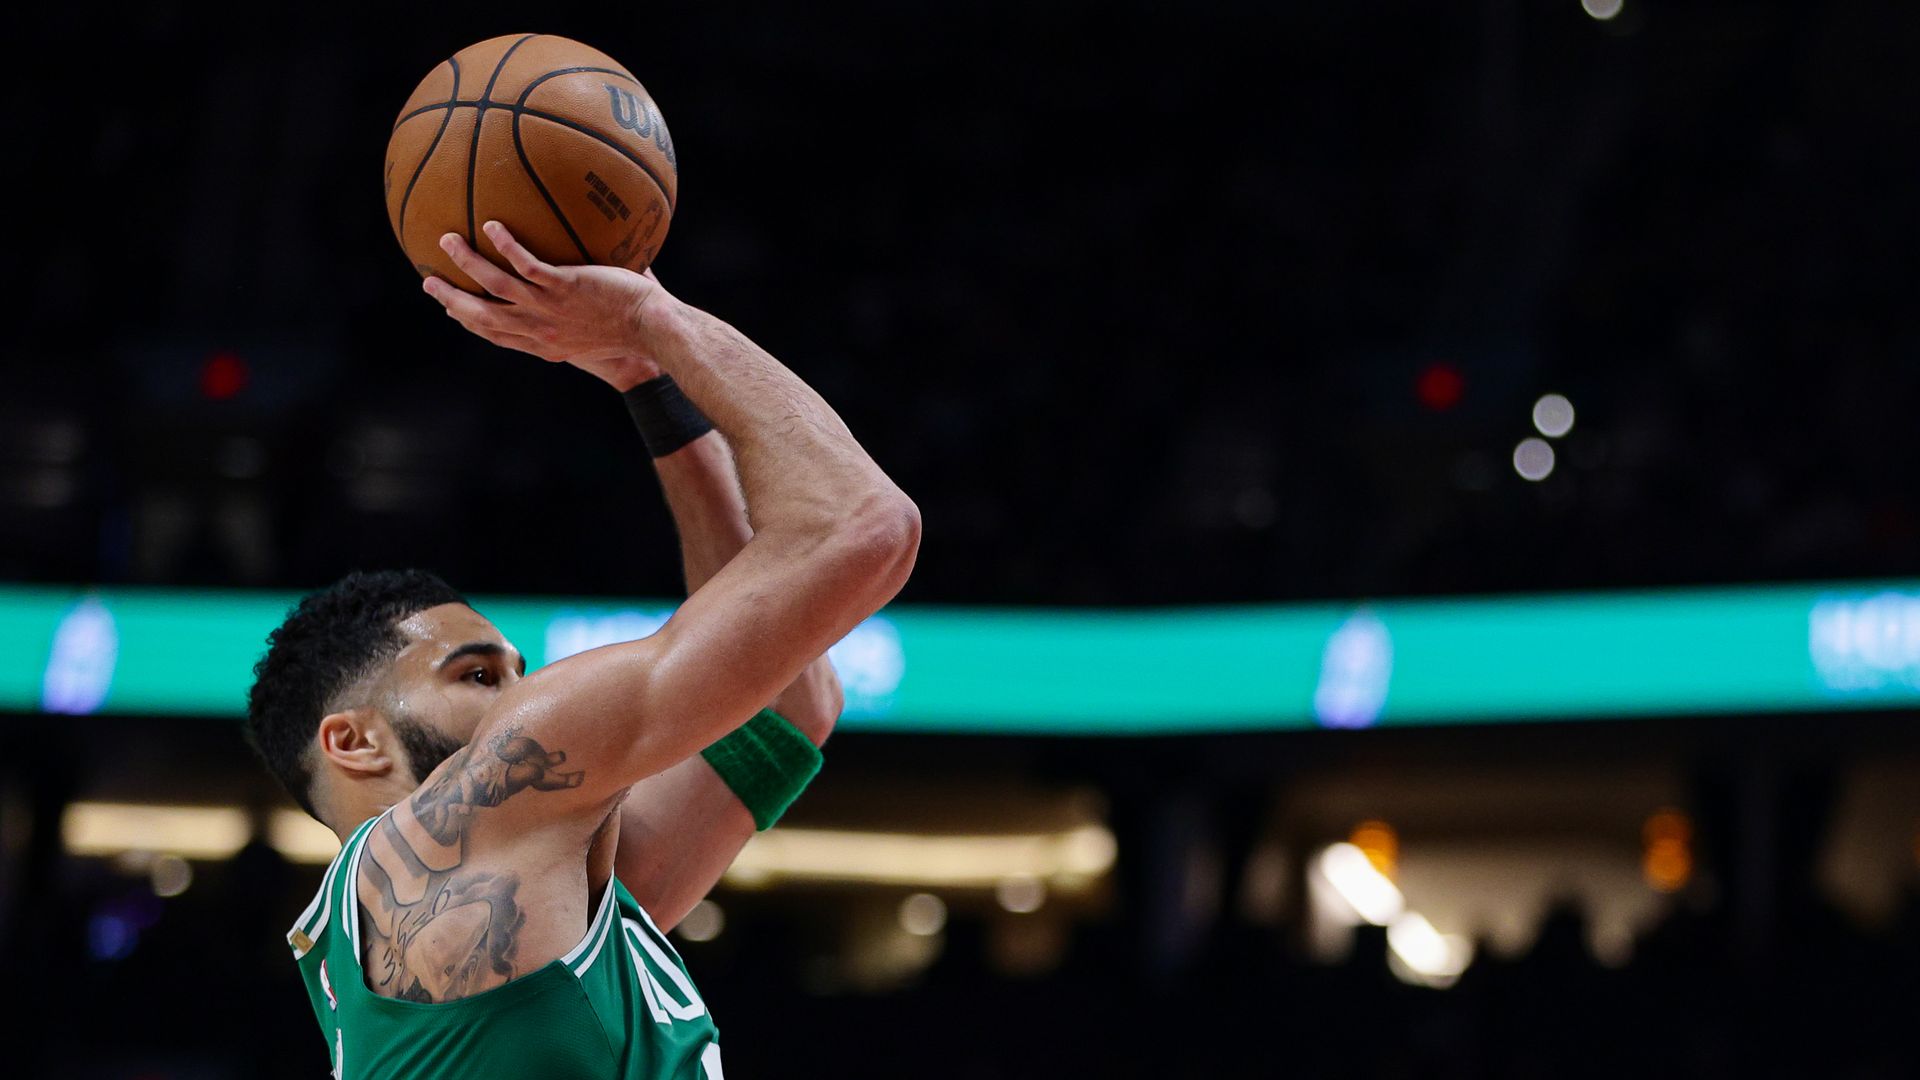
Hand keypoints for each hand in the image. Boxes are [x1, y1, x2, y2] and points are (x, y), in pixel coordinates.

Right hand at [424, 221, 671, 389]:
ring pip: (495, 288)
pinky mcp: (565, 288)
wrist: (653, 330)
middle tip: (428, 281)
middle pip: (483, 317)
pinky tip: (492, 227)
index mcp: (545, 345)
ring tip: (448, 240)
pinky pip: (527, 266)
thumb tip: (576, 288)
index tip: (451, 309)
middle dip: (452, 299)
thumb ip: (575, 316)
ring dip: (467, 264)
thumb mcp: (595, 334)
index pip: (498, 336)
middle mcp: (541, 331)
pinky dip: (506, 246)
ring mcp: (550, 309)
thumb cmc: (632, 329)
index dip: (470, 323)